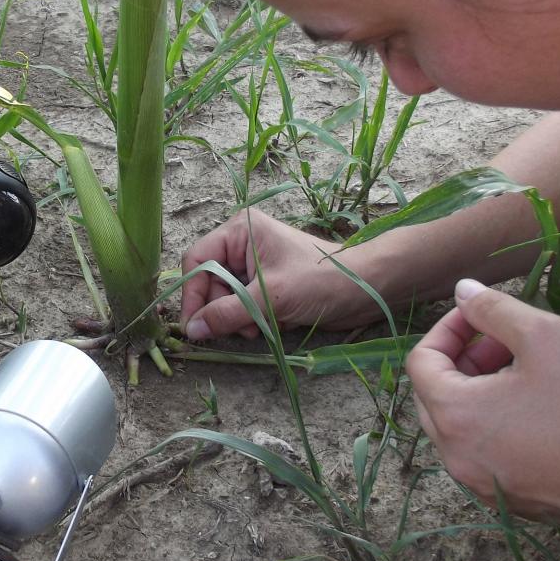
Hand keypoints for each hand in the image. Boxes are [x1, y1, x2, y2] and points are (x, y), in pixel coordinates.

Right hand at [179, 210, 374, 339]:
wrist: (368, 290)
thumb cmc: (321, 280)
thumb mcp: (270, 297)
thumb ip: (227, 312)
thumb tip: (191, 330)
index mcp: (240, 231)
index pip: (197, 261)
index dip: (191, 294)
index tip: (193, 326)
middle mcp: (243, 245)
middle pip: (210, 283)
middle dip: (223, 309)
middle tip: (239, 329)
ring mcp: (255, 266)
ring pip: (226, 299)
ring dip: (240, 318)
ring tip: (263, 326)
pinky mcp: (268, 286)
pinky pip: (244, 307)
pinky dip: (255, 320)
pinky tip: (275, 323)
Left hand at [407, 279, 559, 531]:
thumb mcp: (545, 336)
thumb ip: (493, 309)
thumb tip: (462, 291)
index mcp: (455, 417)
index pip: (420, 362)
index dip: (448, 329)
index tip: (483, 315)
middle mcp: (456, 459)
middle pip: (434, 395)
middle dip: (463, 360)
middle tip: (507, 343)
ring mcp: (482, 487)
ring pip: (459, 427)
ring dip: (480, 391)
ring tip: (527, 372)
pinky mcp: (510, 503)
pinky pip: (484, 455)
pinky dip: (496, 426)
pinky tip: (540, 411)